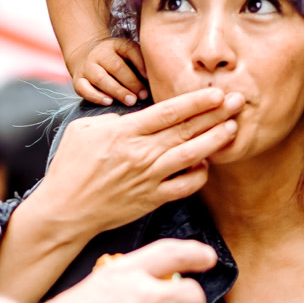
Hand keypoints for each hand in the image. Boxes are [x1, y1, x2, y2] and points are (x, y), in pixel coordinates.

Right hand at [24, 88, 240, 236]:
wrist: (66, 210)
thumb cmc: (70, 167)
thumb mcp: (84, 130)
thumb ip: (113, 118)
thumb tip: (133, 113)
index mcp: (125, 133)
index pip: (168, 112)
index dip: (196, 101)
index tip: (216, 92)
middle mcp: (141, 154)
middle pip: (186, 130)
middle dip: (215, 114)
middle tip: (238, 101)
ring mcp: (149, 178)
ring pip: (191, 156)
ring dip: (215, 141)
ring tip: (233, 127)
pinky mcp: (152, 199)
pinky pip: (185, 186)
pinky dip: (199, 174)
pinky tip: (207, 163)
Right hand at [68, 35, 148, 106]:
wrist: (86, 54)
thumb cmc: (116, 59)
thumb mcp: (128, 53)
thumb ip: (141, 62)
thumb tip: (156, 79)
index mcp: (116, 45)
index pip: (129, 50)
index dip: (140, 63)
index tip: (150, 77)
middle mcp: (100, 54)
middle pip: (116, 67)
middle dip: (131, 82)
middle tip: (143, 95)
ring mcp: (87, 67)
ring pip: (101, 79)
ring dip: (117, 91)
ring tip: (130, 101)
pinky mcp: (78, 80)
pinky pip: (84, 89)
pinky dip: (96, 96)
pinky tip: (109, 102)